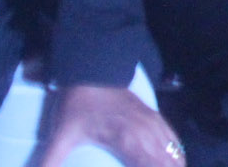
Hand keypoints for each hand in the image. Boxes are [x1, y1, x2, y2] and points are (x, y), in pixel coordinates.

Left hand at [32, 83, 182, 166]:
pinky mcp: (154, 117)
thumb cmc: (77, 105)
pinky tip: (178, 161)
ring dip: (175, 166)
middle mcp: (146, 132)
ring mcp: (152, 123)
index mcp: (128, 139)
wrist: (92, 71)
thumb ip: (49, 163)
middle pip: (167, 162)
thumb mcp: (60, 136)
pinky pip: (173, 139)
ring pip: (173, 152)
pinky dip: (176, 153)